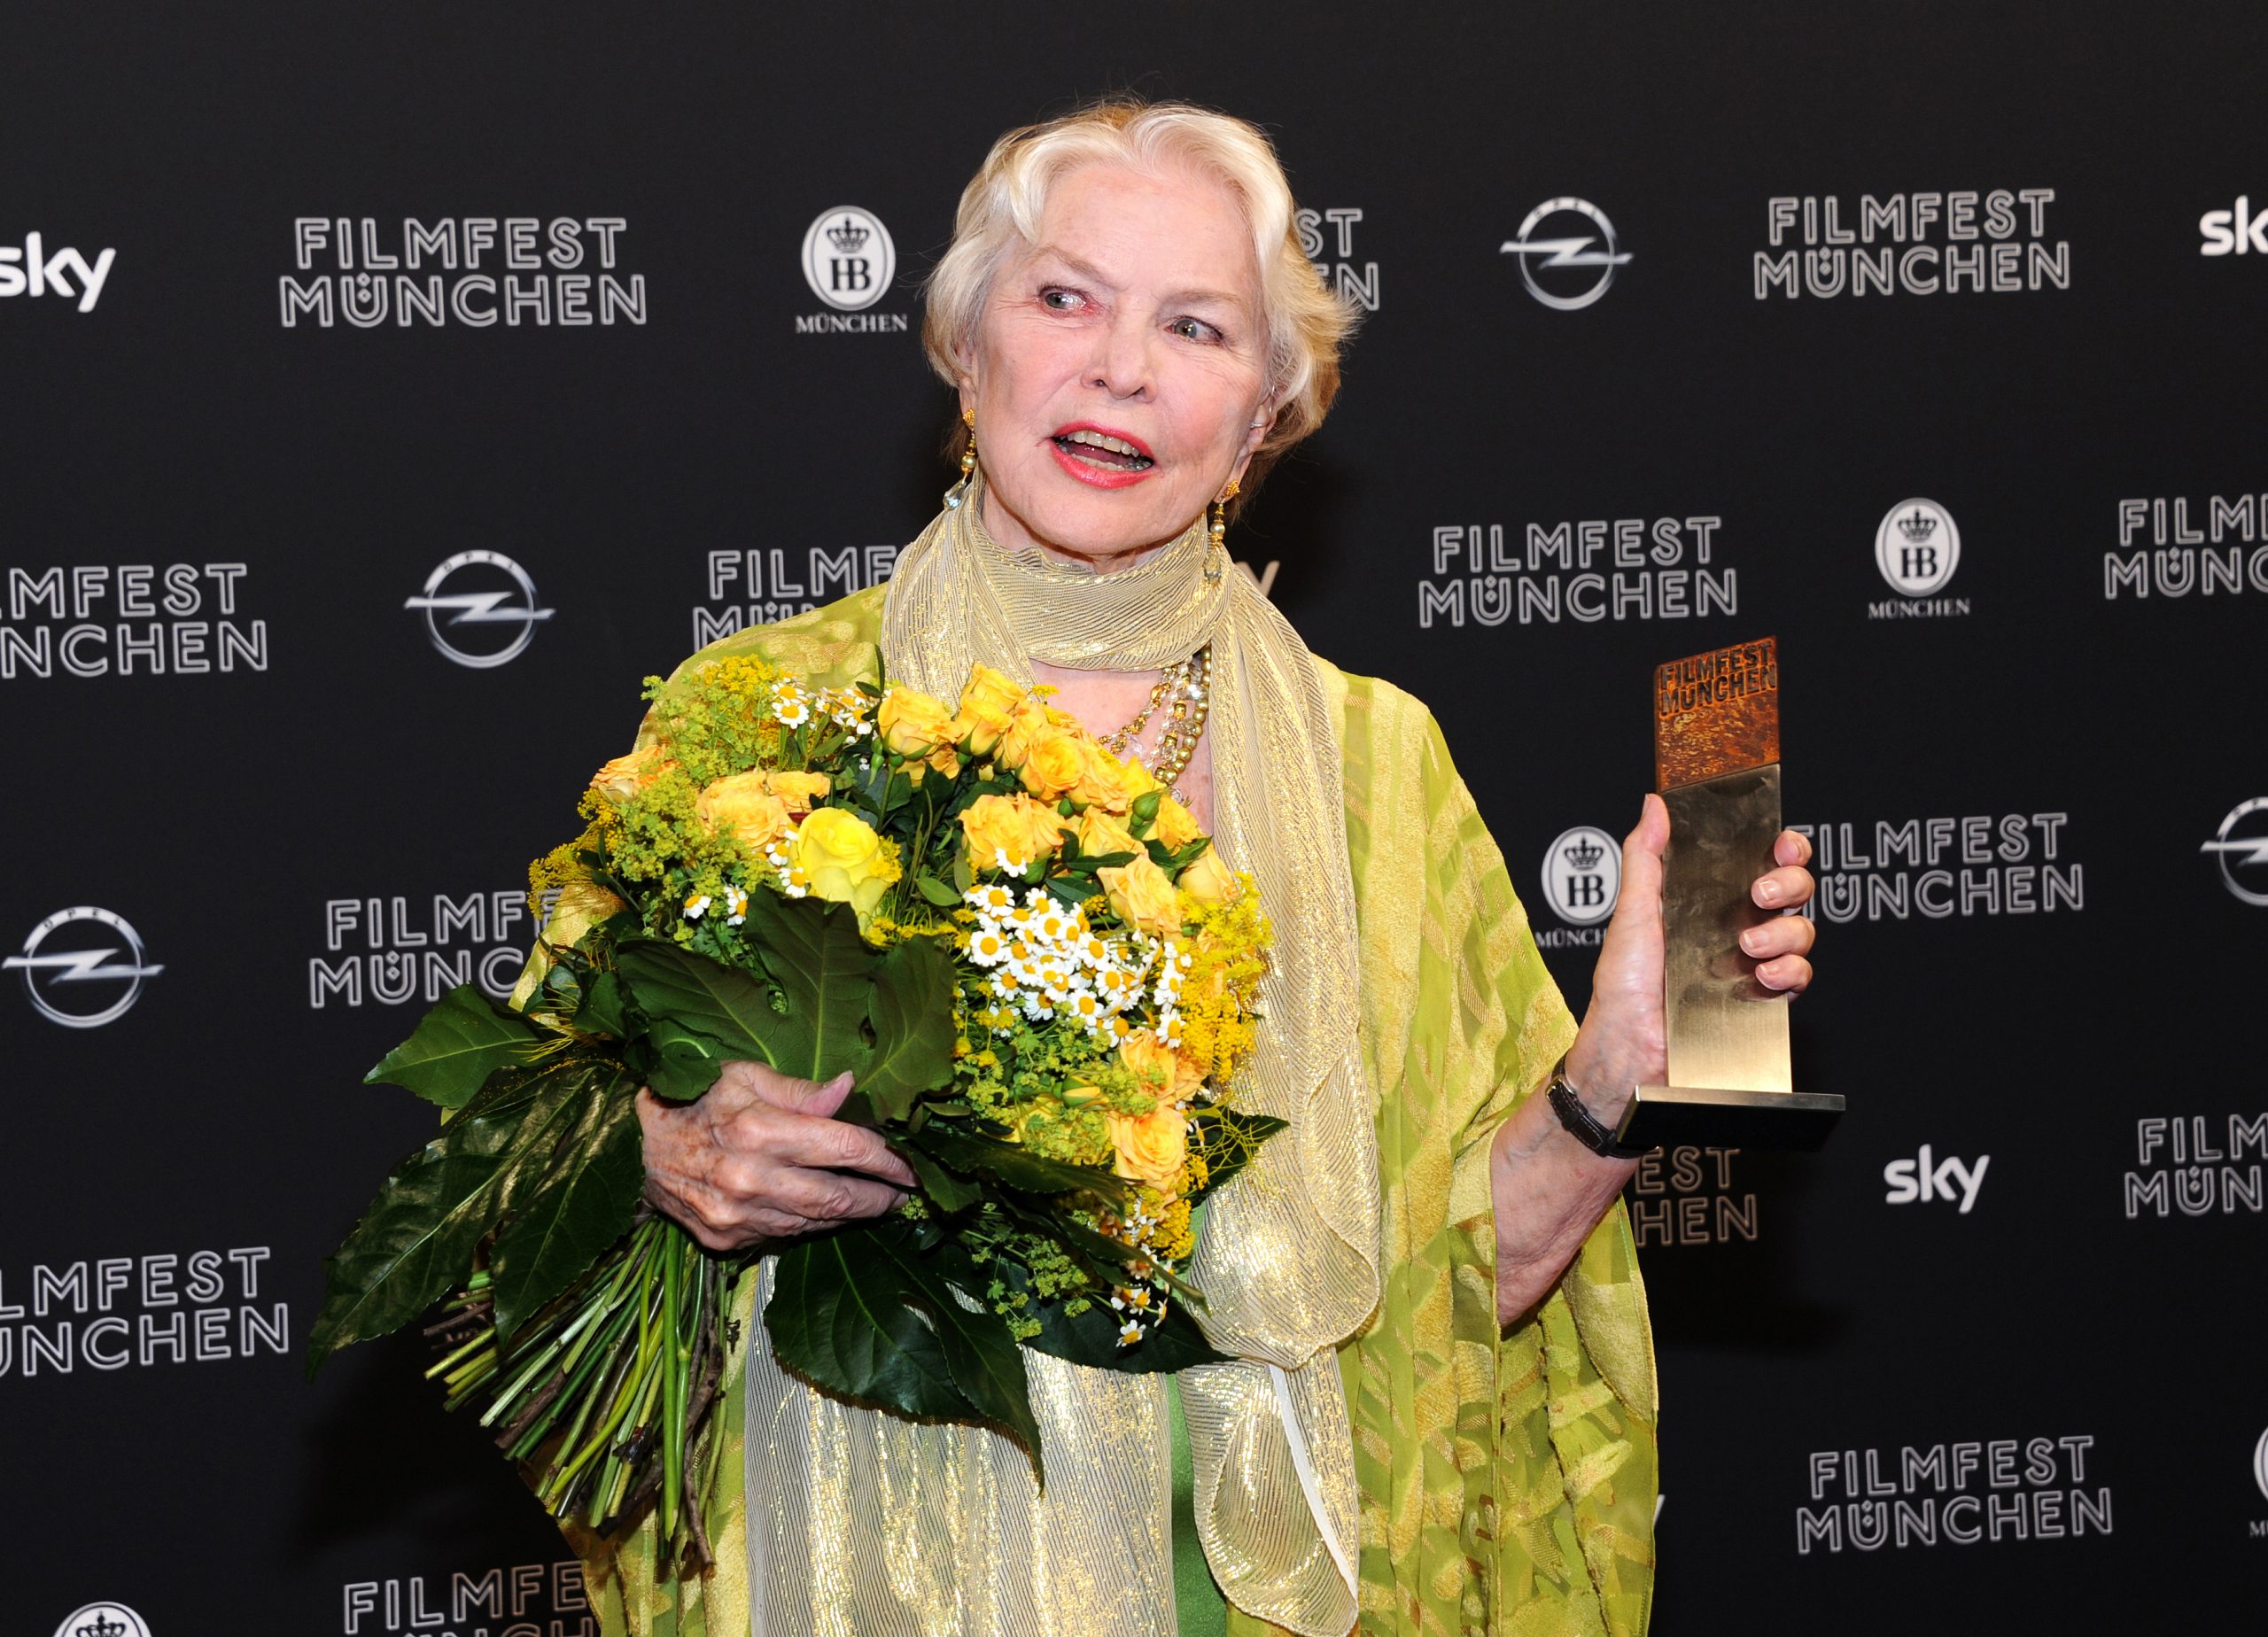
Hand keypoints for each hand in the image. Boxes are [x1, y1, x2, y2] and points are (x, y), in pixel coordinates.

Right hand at [636, 1061, 917, 1251]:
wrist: (632, 1150)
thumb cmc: (694, 1100)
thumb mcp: (744, 1076)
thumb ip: (801, 1090)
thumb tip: (850, 1089)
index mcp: (758, 1131)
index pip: (843, 1149)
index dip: (884, 1159)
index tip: (908, 1164)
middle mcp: (750, 1179)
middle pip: (837, 1196)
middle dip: (878, 1197)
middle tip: (904, 1193)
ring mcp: (737, 1217)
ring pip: (814, 1223)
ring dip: (849, 1215)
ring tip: (874, 1203)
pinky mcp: (726, 1241)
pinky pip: (784, 1236)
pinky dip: (811, 1225)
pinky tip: (826, 1214)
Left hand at [1562, 796, 1816, 1120]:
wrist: (1628, 1048)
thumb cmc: (1623, 985)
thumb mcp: (1631, 912)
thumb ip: (1646, 857)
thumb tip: (1655, 804)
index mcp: (1709, 900)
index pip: (1762, 861)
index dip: (1783, 848)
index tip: (1781, 843)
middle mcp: (1738, 927)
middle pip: (1794, 890)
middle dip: (1790, 883)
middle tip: (1760, 894)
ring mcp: (1754, 964)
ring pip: (1802, 931)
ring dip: (1786, 932)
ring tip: (1748, 947)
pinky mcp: (1762, 1000)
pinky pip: (1799, 978)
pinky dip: (1790, 971)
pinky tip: (1761, 976)